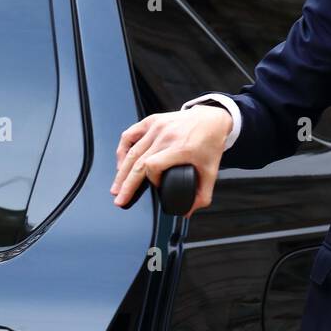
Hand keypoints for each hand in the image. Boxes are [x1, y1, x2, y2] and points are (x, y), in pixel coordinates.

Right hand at [111, 107, 230, 216]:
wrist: (212, 119)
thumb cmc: (211, 143)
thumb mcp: (212, 172)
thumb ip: (202, 195)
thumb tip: (187, 211)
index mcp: (180, 147)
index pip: (153, 166)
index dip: (152, 180)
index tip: (158, 186)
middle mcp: (166, 136)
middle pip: (137, 162)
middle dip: (126, 184)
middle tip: (120, 199)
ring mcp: (157, 126)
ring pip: (131, 151)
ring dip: (121, 171)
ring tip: (117, 187)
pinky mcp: (152, 121)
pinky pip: (130, 134)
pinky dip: (122, 149)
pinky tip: (121, 163)